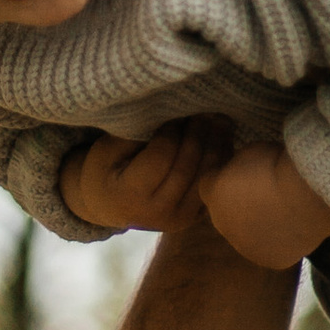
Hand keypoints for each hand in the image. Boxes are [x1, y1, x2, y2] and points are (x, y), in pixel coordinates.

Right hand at [59, 123, 228, 234]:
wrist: (108, 204)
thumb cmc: (106, 168)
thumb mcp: (108, 148)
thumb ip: (134, 133)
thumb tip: (167, 109)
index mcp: (130, 194)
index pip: (160, 157)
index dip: (172, 130)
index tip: (176, 109)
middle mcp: (156, 212)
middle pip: (186, 168)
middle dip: (198, 135)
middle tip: (204, 109)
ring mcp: (178, 219)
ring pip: (203, 178)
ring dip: (216, 146)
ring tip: (220, 119)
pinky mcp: (193, 219)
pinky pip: (211, 187)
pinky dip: (220, 162)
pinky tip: (223, 139)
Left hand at [199, 144, 329, 270]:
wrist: (304, 195)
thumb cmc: (276, 167)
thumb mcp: (249, 153)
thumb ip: (238, 166)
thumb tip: (242, 173)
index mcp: (212, 195)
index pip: (210, 185)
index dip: (226, 175)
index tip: (243, 169)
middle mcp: (222, 225)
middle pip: (226, 214)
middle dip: (239, 205)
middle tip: (266, 192)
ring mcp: (246, 247)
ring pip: (248, 235)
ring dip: (259, 226)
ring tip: (283, 211)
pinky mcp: (271, 260)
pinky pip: (273, 248)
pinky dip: (281, 239)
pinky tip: (294, 226)